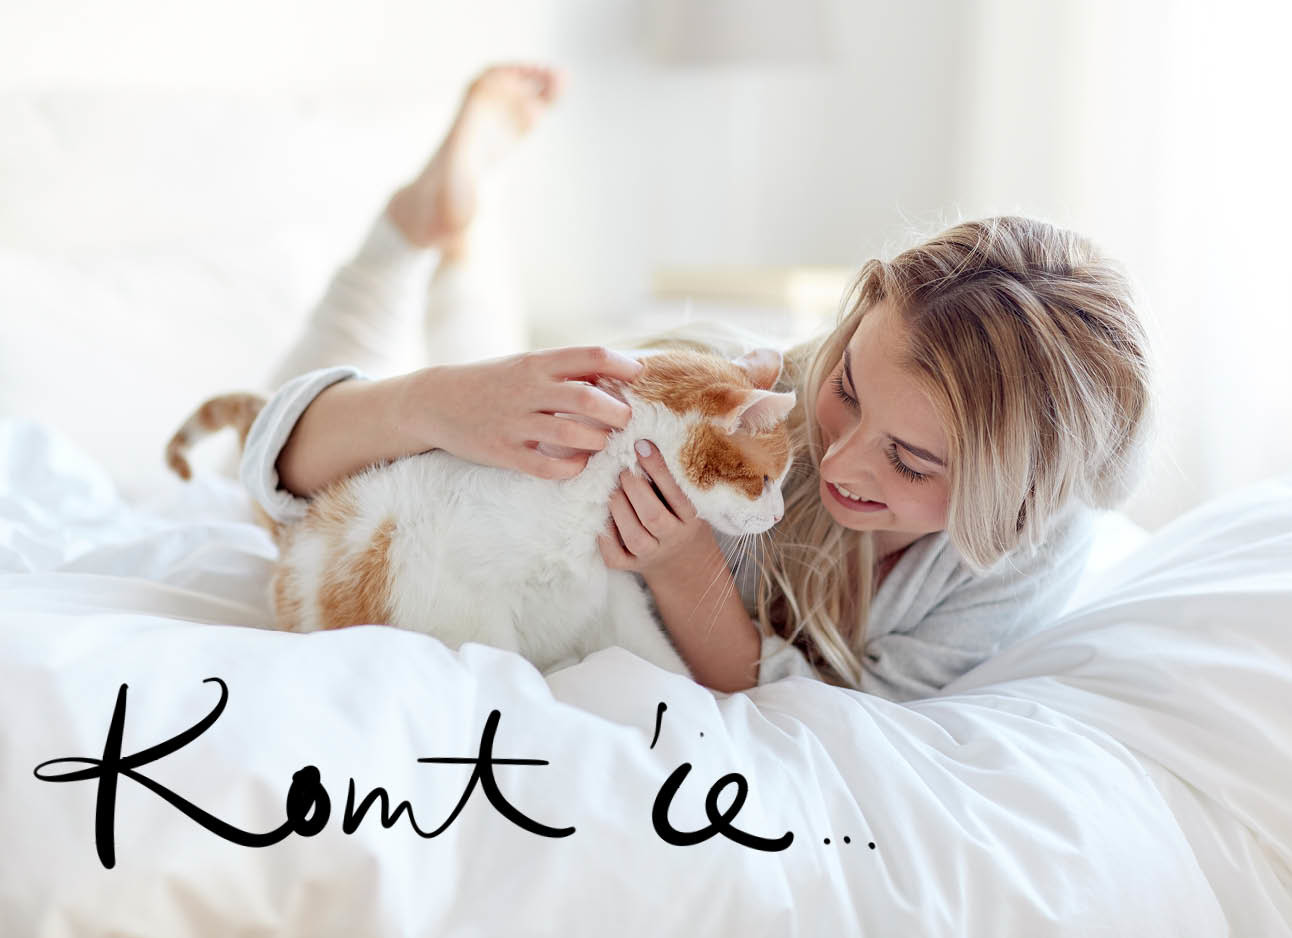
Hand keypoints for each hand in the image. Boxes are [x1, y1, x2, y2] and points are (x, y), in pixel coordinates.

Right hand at [402, 345, 643, 478]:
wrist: (436, 401)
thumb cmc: (492, 381)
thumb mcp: (526, 364)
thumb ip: (566, 368)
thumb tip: (617, 370)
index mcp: (537, 363)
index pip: (592, 356)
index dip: (623, 366)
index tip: (639, 377)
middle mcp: (528, 390)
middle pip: (589, 400)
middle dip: (617, 413)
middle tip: (625, 419)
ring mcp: (515, 423)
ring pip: (573, 435)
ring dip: (598, 441)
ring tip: (601, 442)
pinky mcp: (503, 452)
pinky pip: (547, 467)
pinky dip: (571, 468)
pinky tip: (578, 464)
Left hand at [597, 439, 716, 577]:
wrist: (683, 562)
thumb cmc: (680, 517)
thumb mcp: (688, 499)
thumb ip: (674, 478)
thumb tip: (643, 440)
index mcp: (691, 519)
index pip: (676, 493)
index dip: (658, 469)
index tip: (641, 445)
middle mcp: (672, 539)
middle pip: (653, 516)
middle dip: (634, 487)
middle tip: (623, 467)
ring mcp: (651, 555)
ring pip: (633, 535)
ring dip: (618, 506)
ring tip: (612, 488)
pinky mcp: (630, 565)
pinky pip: (614, 554)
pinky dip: (604, 534)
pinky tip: (602, 514)